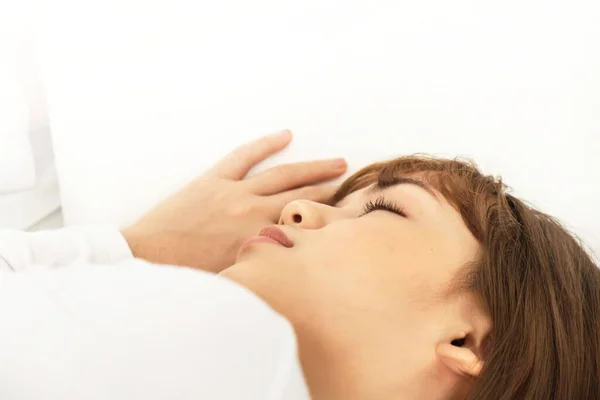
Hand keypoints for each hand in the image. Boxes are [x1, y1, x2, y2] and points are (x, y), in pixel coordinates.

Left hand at [121, 130, 346, 272]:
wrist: (149, 258)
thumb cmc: (190, 274)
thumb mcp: (237, 278)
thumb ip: (267, 264)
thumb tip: (294, 261)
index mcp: (259, 240)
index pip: (304, 225)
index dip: (327, 219)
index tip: (346, 214)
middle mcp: (253, 213)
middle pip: (301, 197)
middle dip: (329, 191)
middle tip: (351, 184)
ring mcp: (235, 191)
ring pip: (282, 175)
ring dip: (312, 167)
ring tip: (337, 162)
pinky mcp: (214, 179)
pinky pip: (245, 155)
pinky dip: (265, 144)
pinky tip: (285, 135)